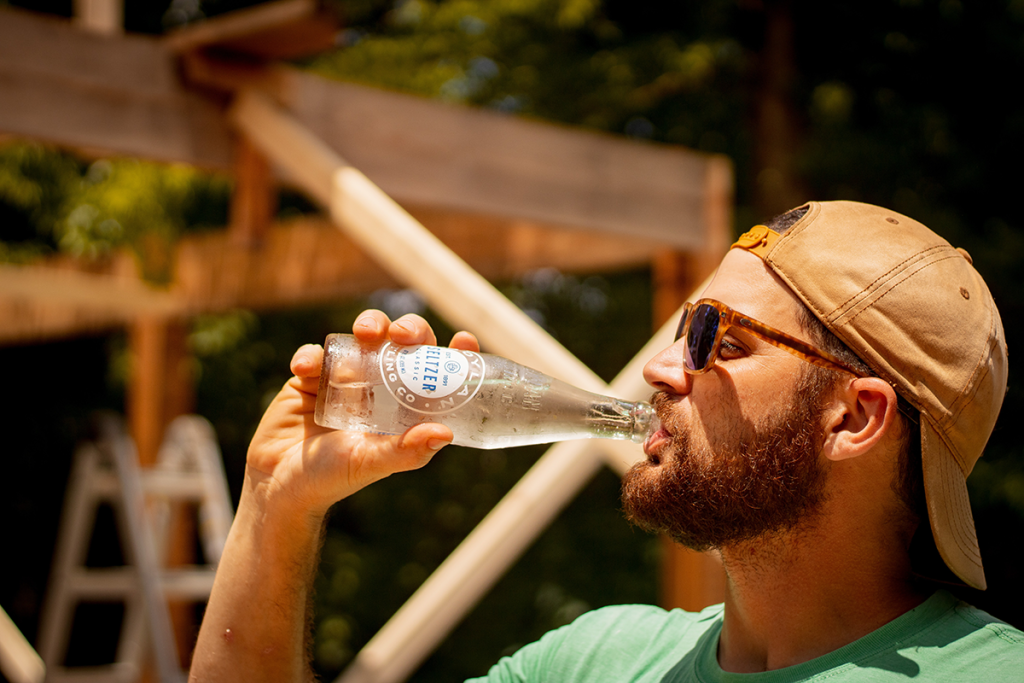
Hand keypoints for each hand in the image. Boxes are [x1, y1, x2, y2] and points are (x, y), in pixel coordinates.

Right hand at [244, 310, 480, 518]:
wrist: (281, 486)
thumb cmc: (333, 478)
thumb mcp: (371, 463)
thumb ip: (404, 451)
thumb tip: (444, 434)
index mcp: (403, 406)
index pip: (435, 373)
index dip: (453, 355)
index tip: (465, 341)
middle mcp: (379, 386)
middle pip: (403, 342)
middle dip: (408, 329)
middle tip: (402, 335)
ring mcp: (345, 377)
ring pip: (365, 335)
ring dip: (369, 324)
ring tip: (365, 334)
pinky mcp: (310, 377)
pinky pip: (315, 354)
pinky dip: (312, 355)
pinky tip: (306, 369)